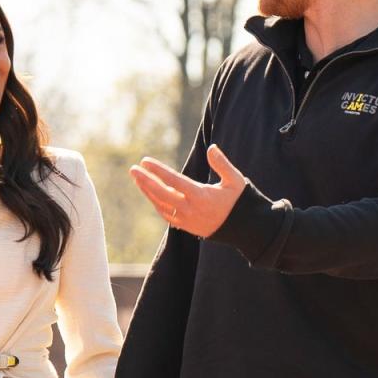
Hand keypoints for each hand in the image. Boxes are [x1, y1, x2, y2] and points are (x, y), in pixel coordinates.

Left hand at [129, 144, 246, 237]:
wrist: (244, 229)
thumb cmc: (239, 201)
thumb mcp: (235, 180)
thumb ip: (222, 164)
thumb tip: (212, 147)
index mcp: (201, 196)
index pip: (173, 181)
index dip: (158, 171)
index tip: (145, 161)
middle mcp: (190, 209)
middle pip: (161, 194)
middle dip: (145, 181)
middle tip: (132, 169)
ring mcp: (186, 220)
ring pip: (160, 205)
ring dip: (148, 191)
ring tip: (138, 178)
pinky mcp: (186, 227)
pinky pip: (165, 214)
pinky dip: (156, 203)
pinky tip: (150, 192)